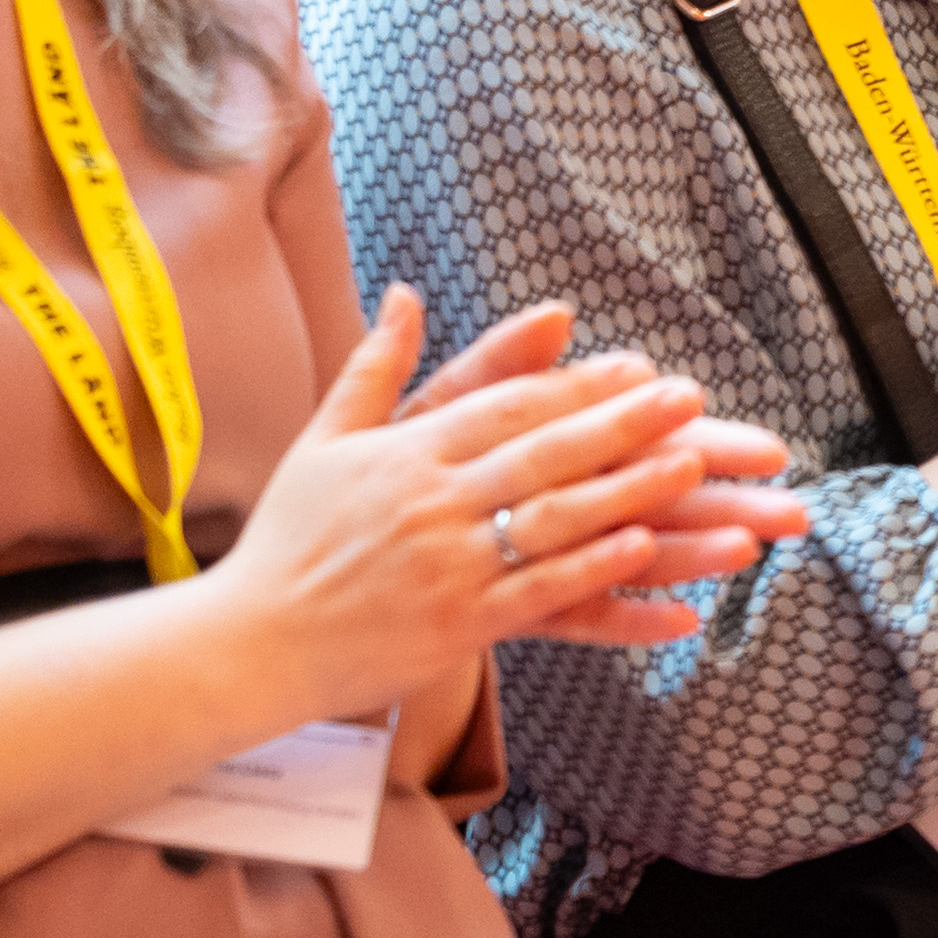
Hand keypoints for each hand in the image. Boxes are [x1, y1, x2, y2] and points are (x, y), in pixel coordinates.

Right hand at [215, 296, 806, 720]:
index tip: (636, 367)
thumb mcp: (324, 441)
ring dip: (627, 489)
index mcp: (403, 453)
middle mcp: (429, 501)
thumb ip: (376, 367)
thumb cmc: (287, 540)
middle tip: (689, 397)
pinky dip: (594, 570)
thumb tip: (405, 294)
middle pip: (542, 454)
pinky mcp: (457, 624)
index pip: (504, 408)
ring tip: (691, 465)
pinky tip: (644, 549)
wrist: (246, 643)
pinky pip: (539, 591)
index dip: (574, 386)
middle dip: (623, 423)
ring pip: (553, 519)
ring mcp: (446, 564)